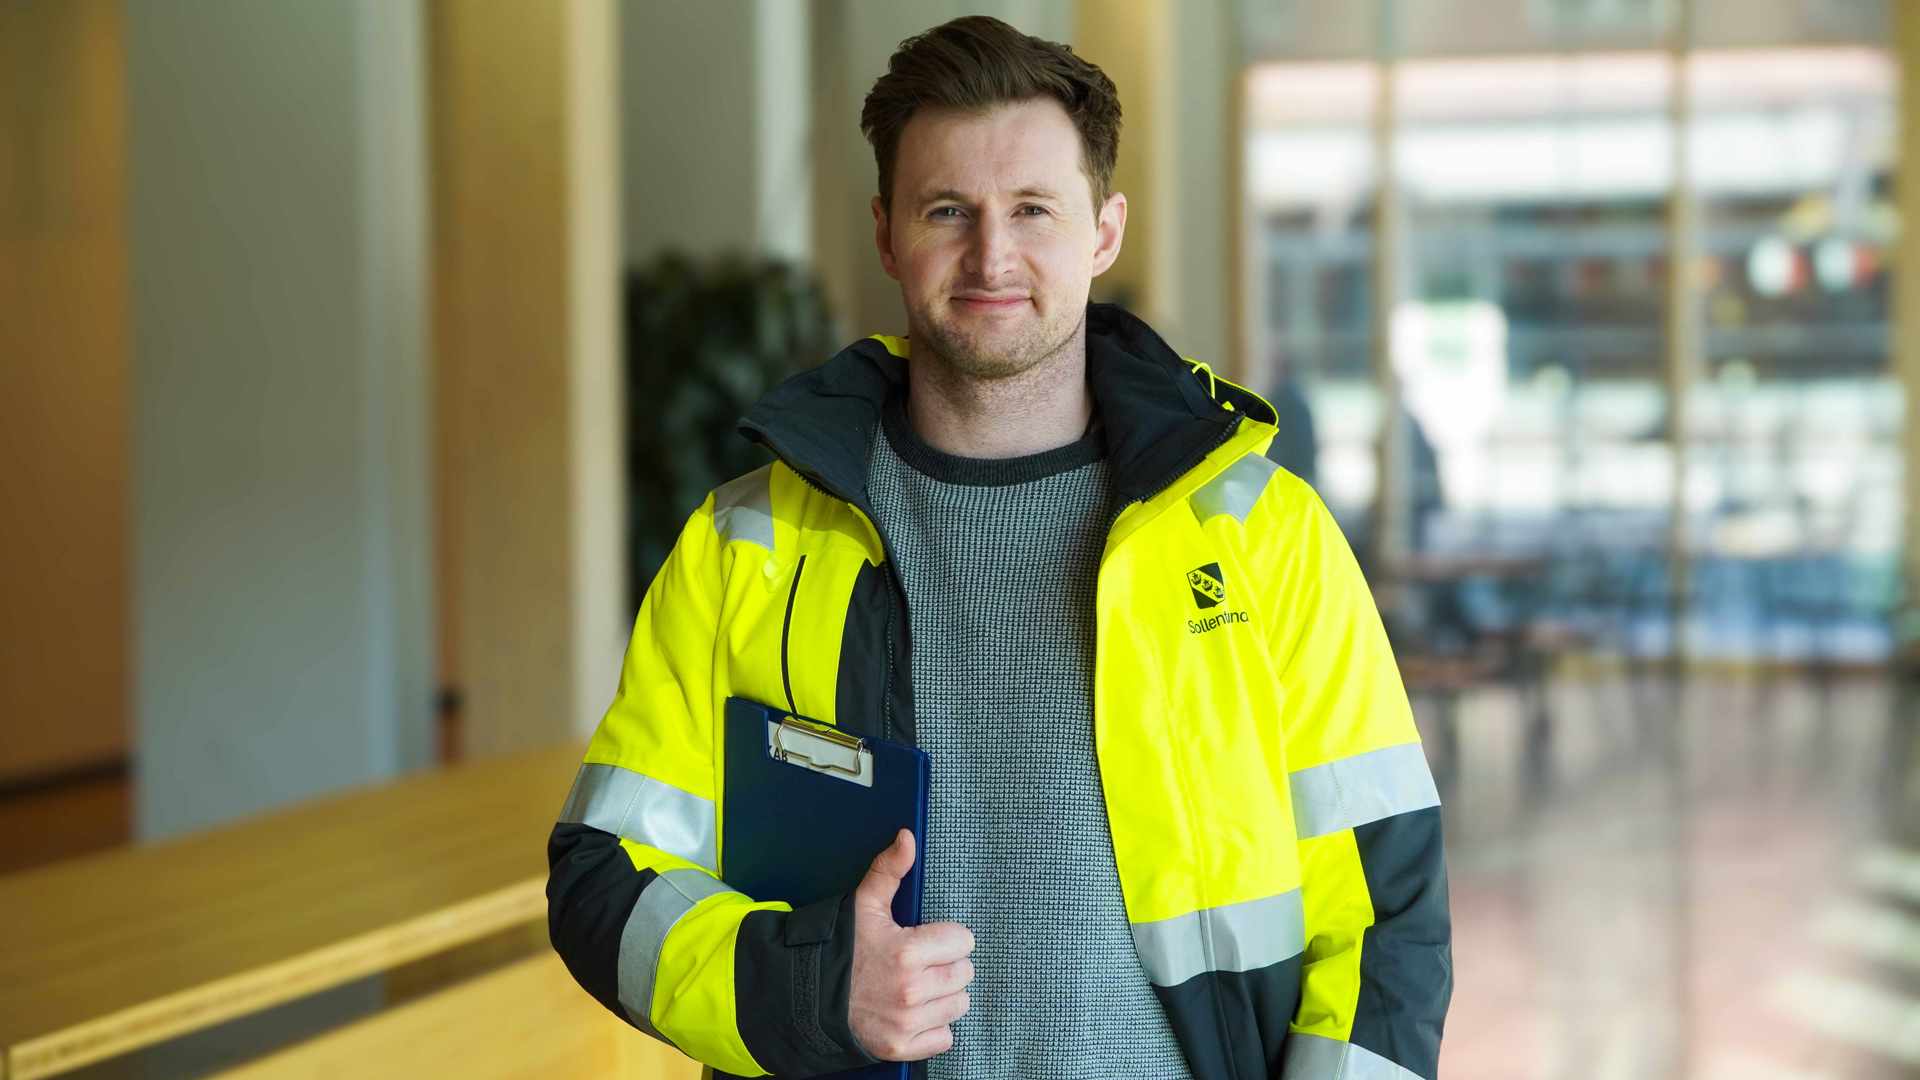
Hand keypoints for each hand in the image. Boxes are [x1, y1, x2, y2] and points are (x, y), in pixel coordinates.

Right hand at [847, 829, 974, 1060]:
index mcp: (908, 951)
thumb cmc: (838, 948)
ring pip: (958, 1004)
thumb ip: (890, 869)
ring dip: (943, 996)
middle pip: (964, 973)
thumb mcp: (863, 904)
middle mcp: (911, 990)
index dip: (947, 937)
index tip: (928, 939)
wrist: (803, 995)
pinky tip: (912, 1012)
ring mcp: (907, 1022)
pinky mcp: (901, 1047)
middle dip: (946, 965)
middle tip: (920, 963)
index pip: (964, 940)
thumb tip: (907, 837)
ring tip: (916, 986)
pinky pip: (945, 1036)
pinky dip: (933, 1027)